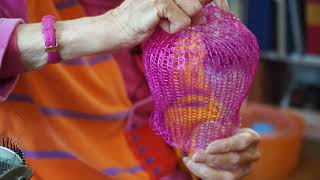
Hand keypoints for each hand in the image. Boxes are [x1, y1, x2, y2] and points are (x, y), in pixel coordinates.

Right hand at [109, 0, 228, 47]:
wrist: (117, 28)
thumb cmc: (143, 21)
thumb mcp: (169, 11)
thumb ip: (187, 6)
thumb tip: (209, 9)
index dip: (217, 0)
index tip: (224, 9)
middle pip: (201, 0)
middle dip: (195, 14)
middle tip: (174, 21)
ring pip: (194, 10)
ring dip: (180, 22)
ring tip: (162, 22)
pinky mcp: (161, 2)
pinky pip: (183, 21)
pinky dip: (173, 29)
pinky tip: (158, 26)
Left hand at [183, 128, 259, 179]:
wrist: (229, 143)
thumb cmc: (224, 130)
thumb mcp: (223, 123)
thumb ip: (214, 124)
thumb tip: (197, 122)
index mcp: (251, 137)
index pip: (241, 142)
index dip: (225, 146)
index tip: (208, 148)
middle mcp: (253, 154)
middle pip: (233, 160)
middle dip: (211, 159)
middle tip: (195, 156)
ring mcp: (246, 169)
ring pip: (227, 174)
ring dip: (205, 168)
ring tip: (190, 161)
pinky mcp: (236, 178)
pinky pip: (219, 179)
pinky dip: (203, 173)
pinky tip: (191, 165)